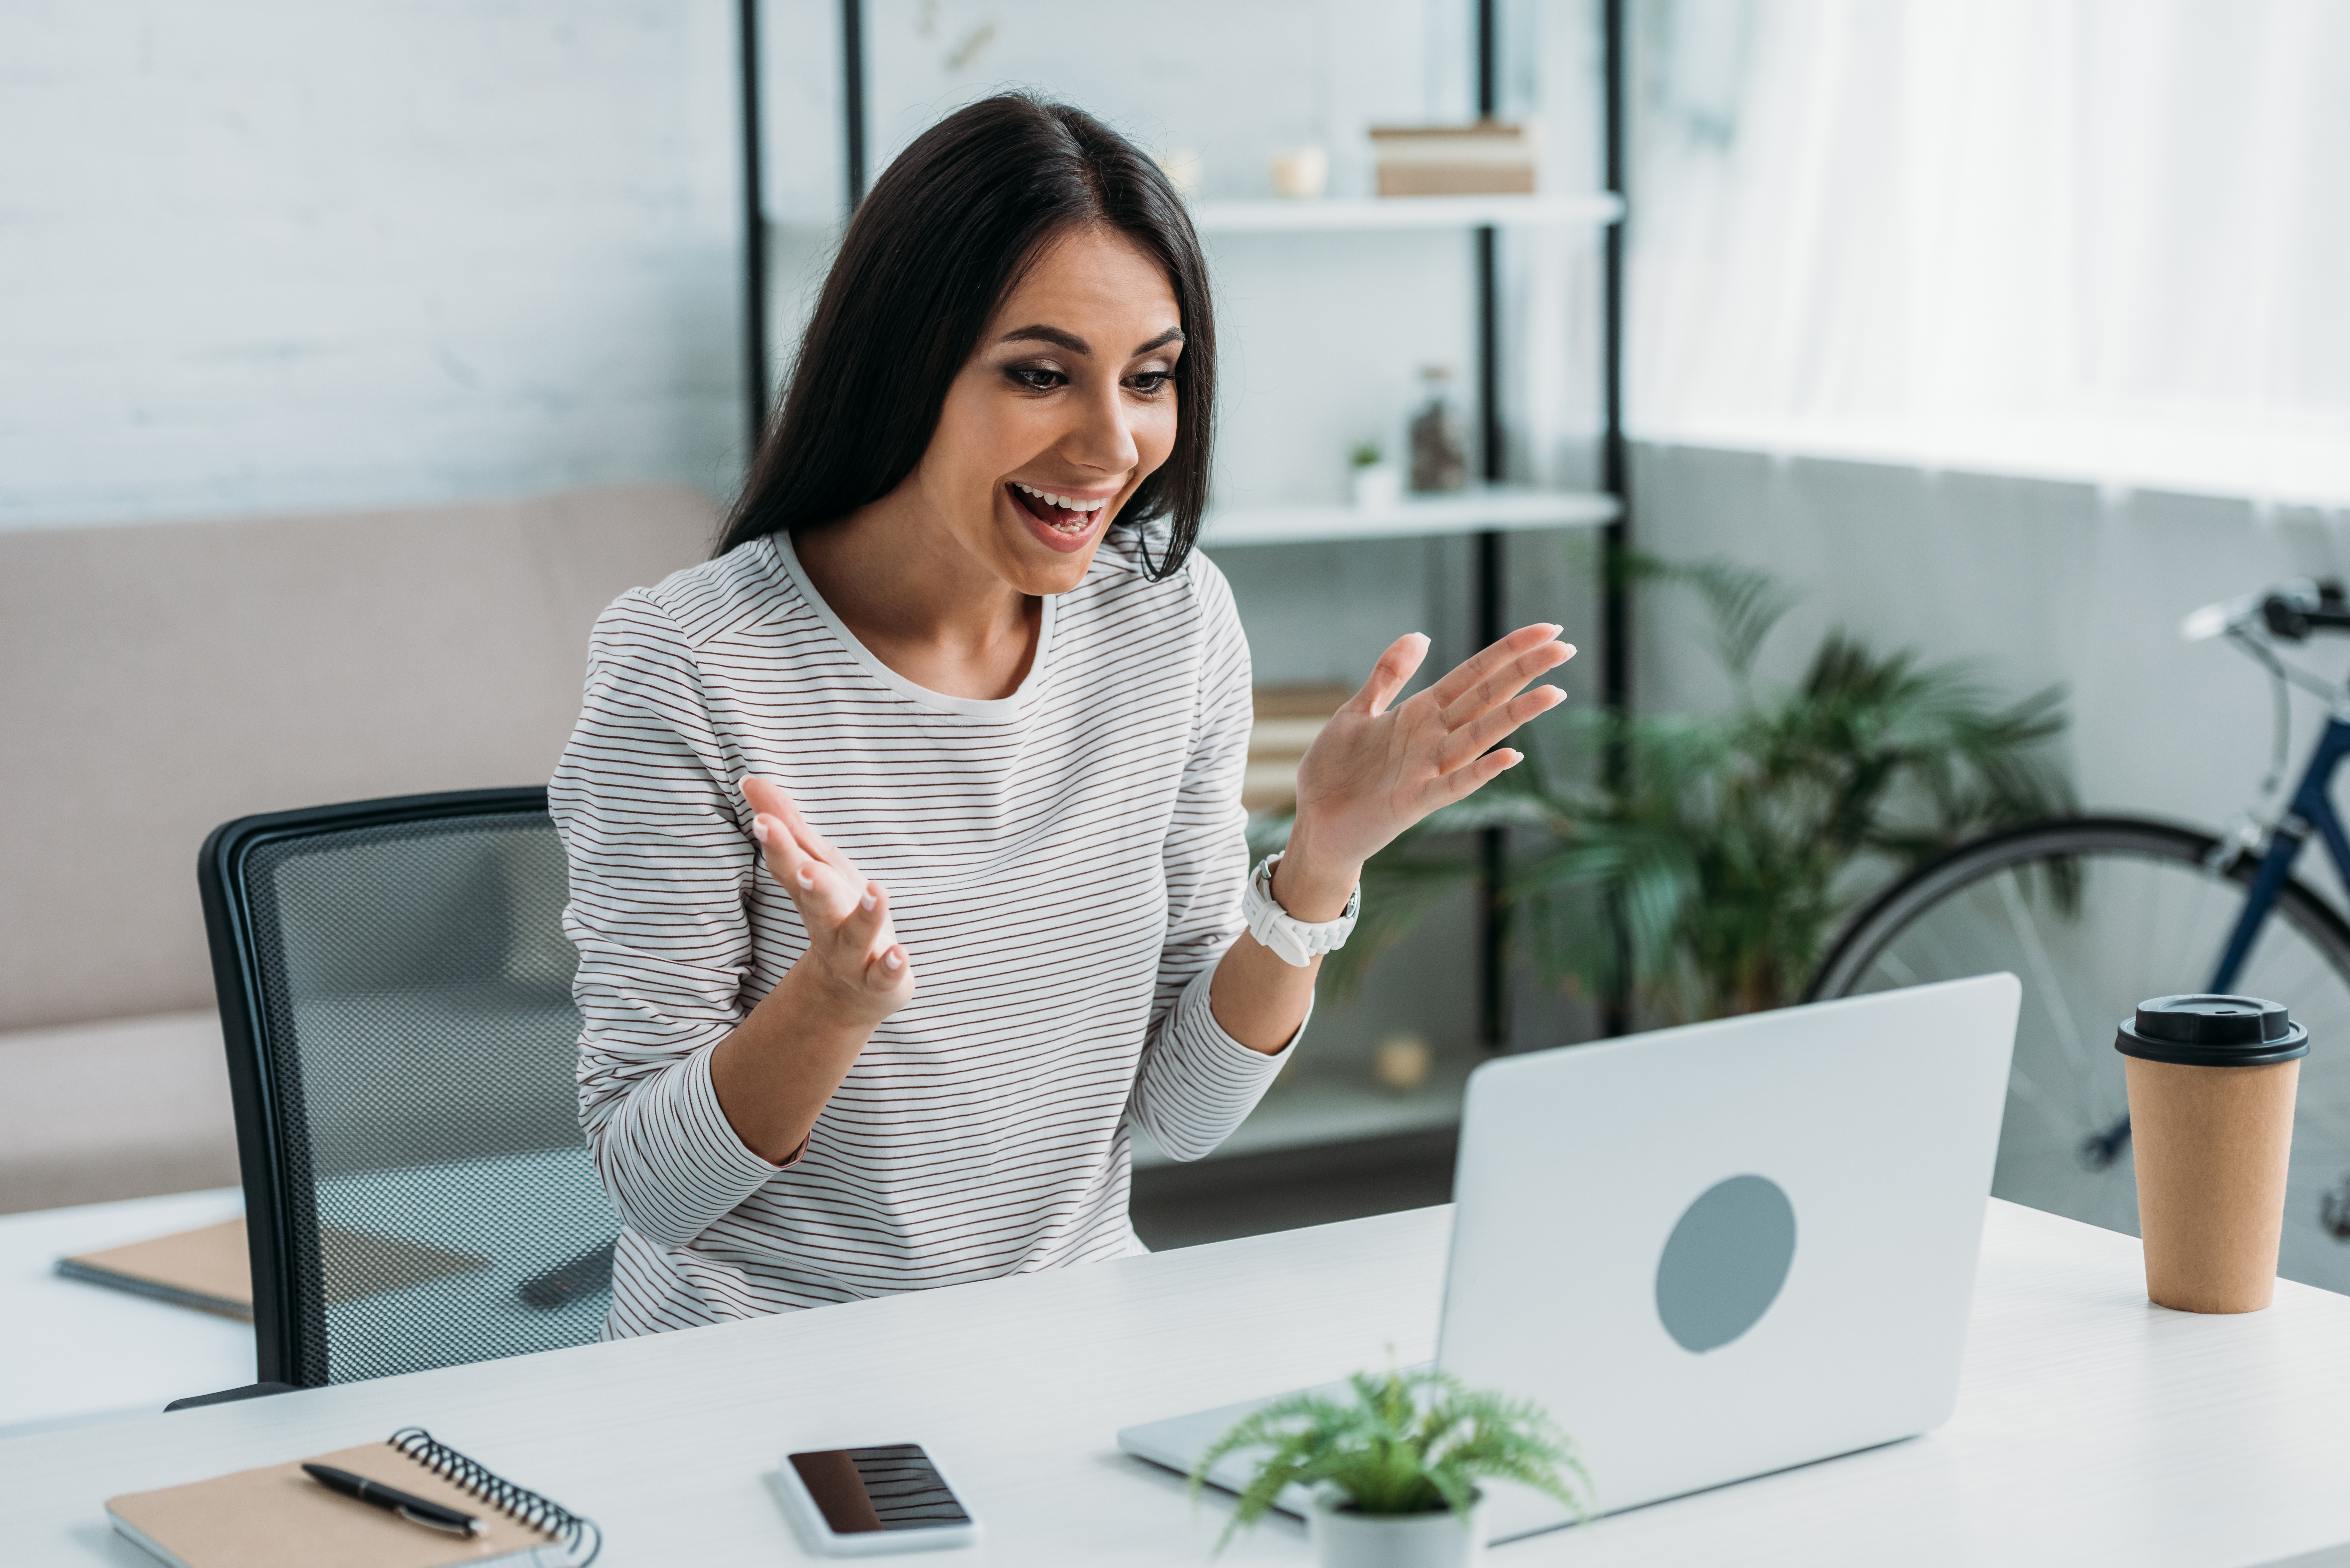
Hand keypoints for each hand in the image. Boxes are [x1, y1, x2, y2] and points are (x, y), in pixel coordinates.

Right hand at [742, 776, 914, 1024]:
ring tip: (877, 892)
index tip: (762, 820)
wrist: (852, 991)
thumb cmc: (836, 912)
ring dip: (865, 917)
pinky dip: (893, 967)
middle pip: (816, 904)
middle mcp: (827, 925)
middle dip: (812, 886)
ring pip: (855, 937)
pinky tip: (901, 953)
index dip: (775, 844)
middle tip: (807, 870)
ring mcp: (853, 956)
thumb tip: (750, 780)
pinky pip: (885, 976)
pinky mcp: (880, 980)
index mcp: (810, 893)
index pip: (789, 867)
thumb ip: (788, 826)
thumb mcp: (816, 865)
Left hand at [1276, 625, 1573, 918]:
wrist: (1313, 823)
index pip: (1475, 673)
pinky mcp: (1414, 802)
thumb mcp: (1358, 711)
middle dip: (1524, 672)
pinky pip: (1453, 785)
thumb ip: (1389, 675)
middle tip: (1566, 648)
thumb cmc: (1336, 770)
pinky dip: (1480, 772)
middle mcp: (1433, 738)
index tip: (1548, 629)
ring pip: (1479, 736)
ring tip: (1552, 693)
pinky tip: (1509, 757)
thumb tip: (1420, 635)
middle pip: (1487, 698)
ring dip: (1515, 716)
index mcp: (1421, 712)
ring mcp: (1427, 769)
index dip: (1509, 651)